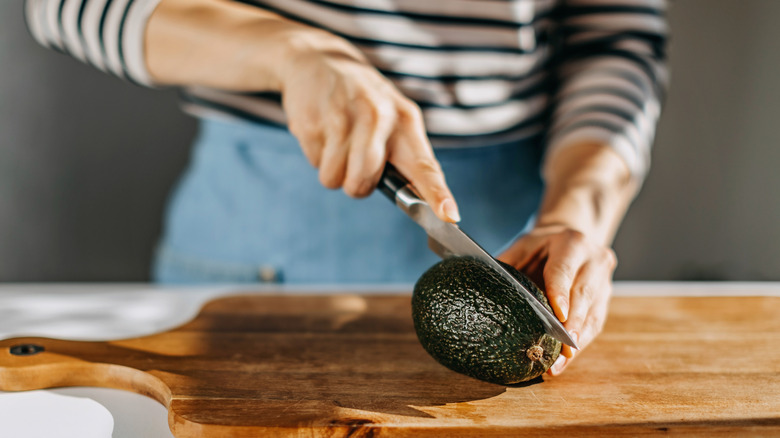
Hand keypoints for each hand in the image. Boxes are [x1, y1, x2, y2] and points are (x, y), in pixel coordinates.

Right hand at [280, 41, 459, 221]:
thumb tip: (417, 202)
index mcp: (405, 120)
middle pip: (363, 183)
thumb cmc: (363, 101)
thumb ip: (405, 156)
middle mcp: (377, 117)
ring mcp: (342, 118)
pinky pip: (315, 162)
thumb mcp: (393, 117)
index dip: (437, 194)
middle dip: (356, 184)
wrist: (319, 61)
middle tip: (355, 161)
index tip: (449, 216)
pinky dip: (317, 154)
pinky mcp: (312, 121)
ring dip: (333, 171)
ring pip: (334, 179)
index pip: (424, 165)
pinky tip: (322, 129)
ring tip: (337, 141)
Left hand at [498, 224, 616, 375]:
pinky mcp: (605, 299)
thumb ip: (508, 264)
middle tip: (562, 349)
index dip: (561, 294)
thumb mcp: (522, 246)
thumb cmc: (539, 246)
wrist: (570, 238)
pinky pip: (595, 324)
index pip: (564, 271)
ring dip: (577, 342)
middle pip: (583, 295)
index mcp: (572, 243)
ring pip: (593, 314)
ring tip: (559, 364)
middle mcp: (594, 261)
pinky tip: (565, 360)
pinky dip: (580, 344)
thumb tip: (480, 287)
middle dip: (572, 325)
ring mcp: (604, 281)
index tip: (559, 316)